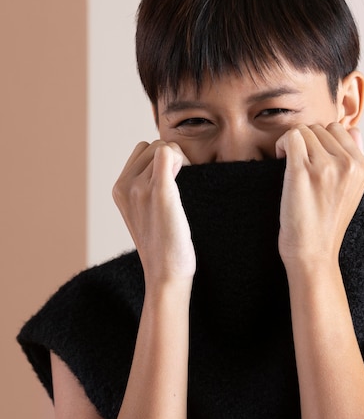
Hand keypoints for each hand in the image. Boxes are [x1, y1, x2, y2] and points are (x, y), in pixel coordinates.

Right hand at [112, 141, 195, 283]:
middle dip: (171, 157)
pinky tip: (188, 174)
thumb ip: (146, 187)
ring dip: (179, 159)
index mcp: (119, 189)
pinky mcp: (159, 193)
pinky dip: (181, 158)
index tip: (174, 180)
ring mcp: (139, 189)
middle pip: (153, 145)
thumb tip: (168, 162)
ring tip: (184, 184)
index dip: (162, 159)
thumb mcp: (145, 213)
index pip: (142, 150)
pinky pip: (167, 153)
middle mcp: (125, 186)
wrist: (166, 273)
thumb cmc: (164, 245)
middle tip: (182, 183)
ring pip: (163, 147)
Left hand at [275, 124, 363, 265]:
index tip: (311, 159)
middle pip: (319, 128)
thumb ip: (353, 159)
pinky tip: (279, 159)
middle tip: (297, 164)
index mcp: (361, 167)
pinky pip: (291, 137)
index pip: (339, 129)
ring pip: (304, 131)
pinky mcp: (302, 171)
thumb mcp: (352, 191)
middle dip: (305, 142)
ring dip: (291, 143)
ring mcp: (325, 166)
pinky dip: (281, 144)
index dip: (320, 140)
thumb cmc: (325, 224)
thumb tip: (353, 131)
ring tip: (288, 163)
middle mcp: (346, 164)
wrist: (312, 252)